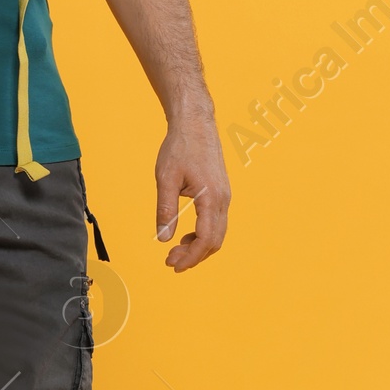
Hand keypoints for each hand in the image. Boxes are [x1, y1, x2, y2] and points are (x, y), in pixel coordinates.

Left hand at [154, 111, 230, 270]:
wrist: (195, 124)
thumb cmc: (179, 147)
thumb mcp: (165, 179)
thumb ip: (165, 210)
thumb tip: (164, 239)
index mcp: (211, 198)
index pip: (205, 239)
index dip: (190, 257)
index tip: (173, 265)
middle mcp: (223, 200)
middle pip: (215, 241)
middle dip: (194, 256)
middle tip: (170, 261)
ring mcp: (225, 196)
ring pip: (217, 233)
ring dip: (198, 247)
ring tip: (175, 251)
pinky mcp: (221, 192)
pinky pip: (216, 222)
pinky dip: (202, 234)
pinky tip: (185, 235)